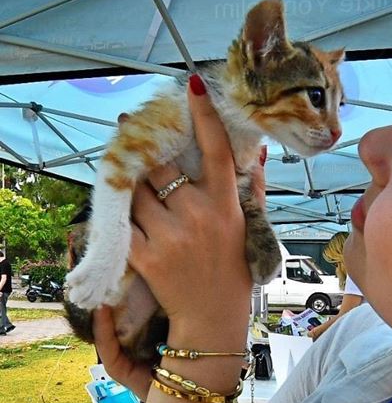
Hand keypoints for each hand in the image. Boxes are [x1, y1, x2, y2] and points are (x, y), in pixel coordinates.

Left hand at [128, 76, 250, 330]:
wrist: (213, 318)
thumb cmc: (232, 269)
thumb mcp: (249, 227)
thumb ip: (252, 188)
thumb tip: (257, 151)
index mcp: (226, 204)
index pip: (216, 150)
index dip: (204, 115)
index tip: (192, 85)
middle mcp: (199, 214)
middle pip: (161, 166)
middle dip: (147, 154)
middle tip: (134, 138)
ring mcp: (170, 234)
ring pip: (137, 191)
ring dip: (133, 187)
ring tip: (133, 187)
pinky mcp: (145, 254)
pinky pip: (123, 220)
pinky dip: (123, 216)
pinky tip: (128, 216)